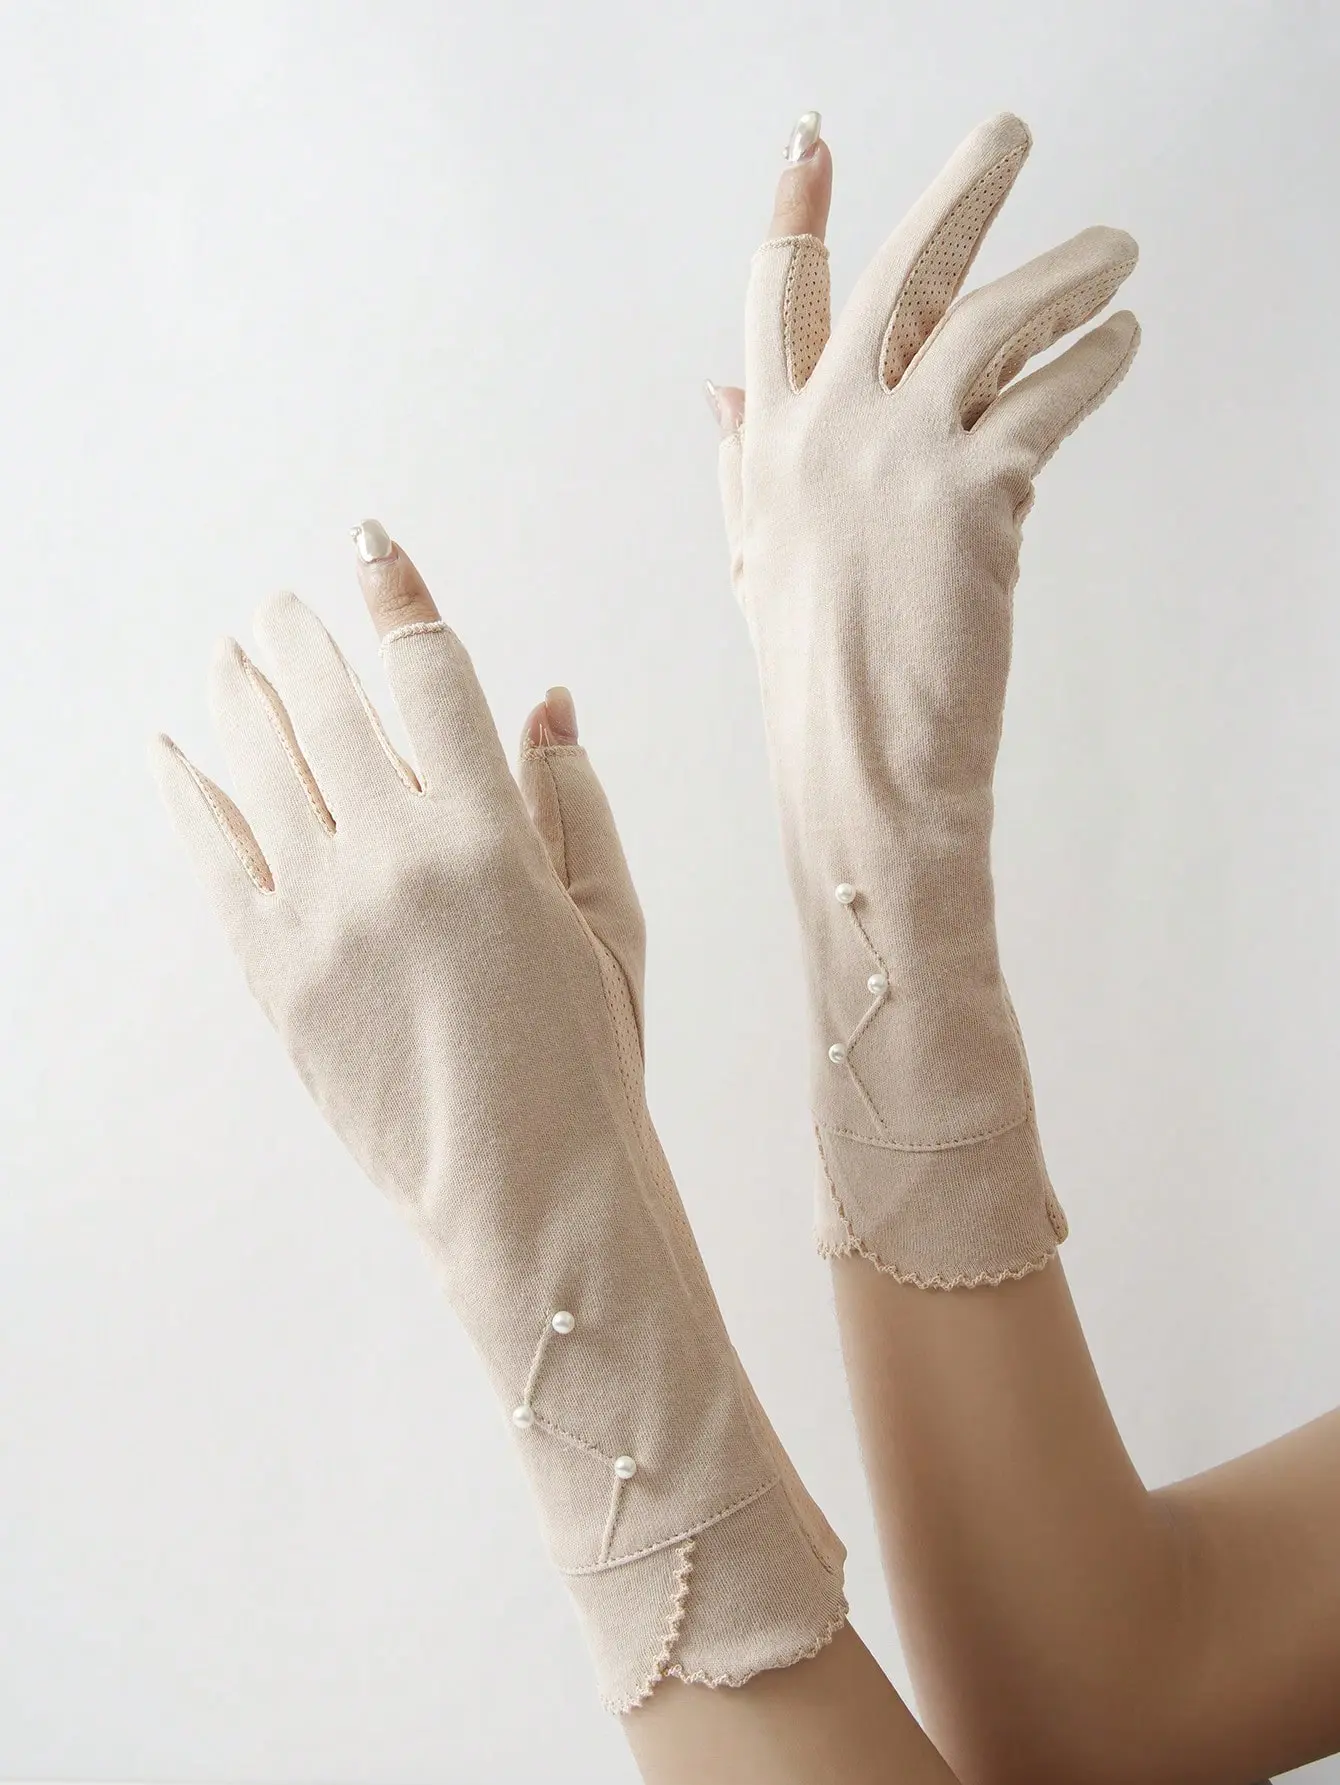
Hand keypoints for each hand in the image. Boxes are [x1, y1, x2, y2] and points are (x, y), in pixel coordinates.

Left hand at [150, 523, 843, 1707]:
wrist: (524, 1190)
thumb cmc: (588, 1060)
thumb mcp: (612, 922)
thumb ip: (574, 800)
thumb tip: (544, 698)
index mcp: (497, 834)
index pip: (434, 672)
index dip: (401, 596)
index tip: (371, 546)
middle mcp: (401, 854)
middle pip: (331, 700)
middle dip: (302, 638)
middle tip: (282, 609)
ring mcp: (325, 913)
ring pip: (261, 762)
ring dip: (242, 695)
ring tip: (232, 657)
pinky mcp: (272, 973)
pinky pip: (213, 857)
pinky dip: (188, 794)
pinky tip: (173, 754)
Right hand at [708, 114, 1137, 1285]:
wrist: (858, 792)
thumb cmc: (817, 706)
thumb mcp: (761, 575)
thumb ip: (742, 473)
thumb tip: (721, 394)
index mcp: (766, 458)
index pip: (777, 309)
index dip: (799, 221)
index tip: (811, 149)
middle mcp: (818, 436)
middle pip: (894, 277)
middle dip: (954, 194)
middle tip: (1009, 134)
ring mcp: (889, 454)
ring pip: (988, 315)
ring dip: (1062, 271)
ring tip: (1114, 254)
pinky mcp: (971, 487)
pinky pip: (1051, 386)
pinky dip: (1097, 352)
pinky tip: (1122, 337)